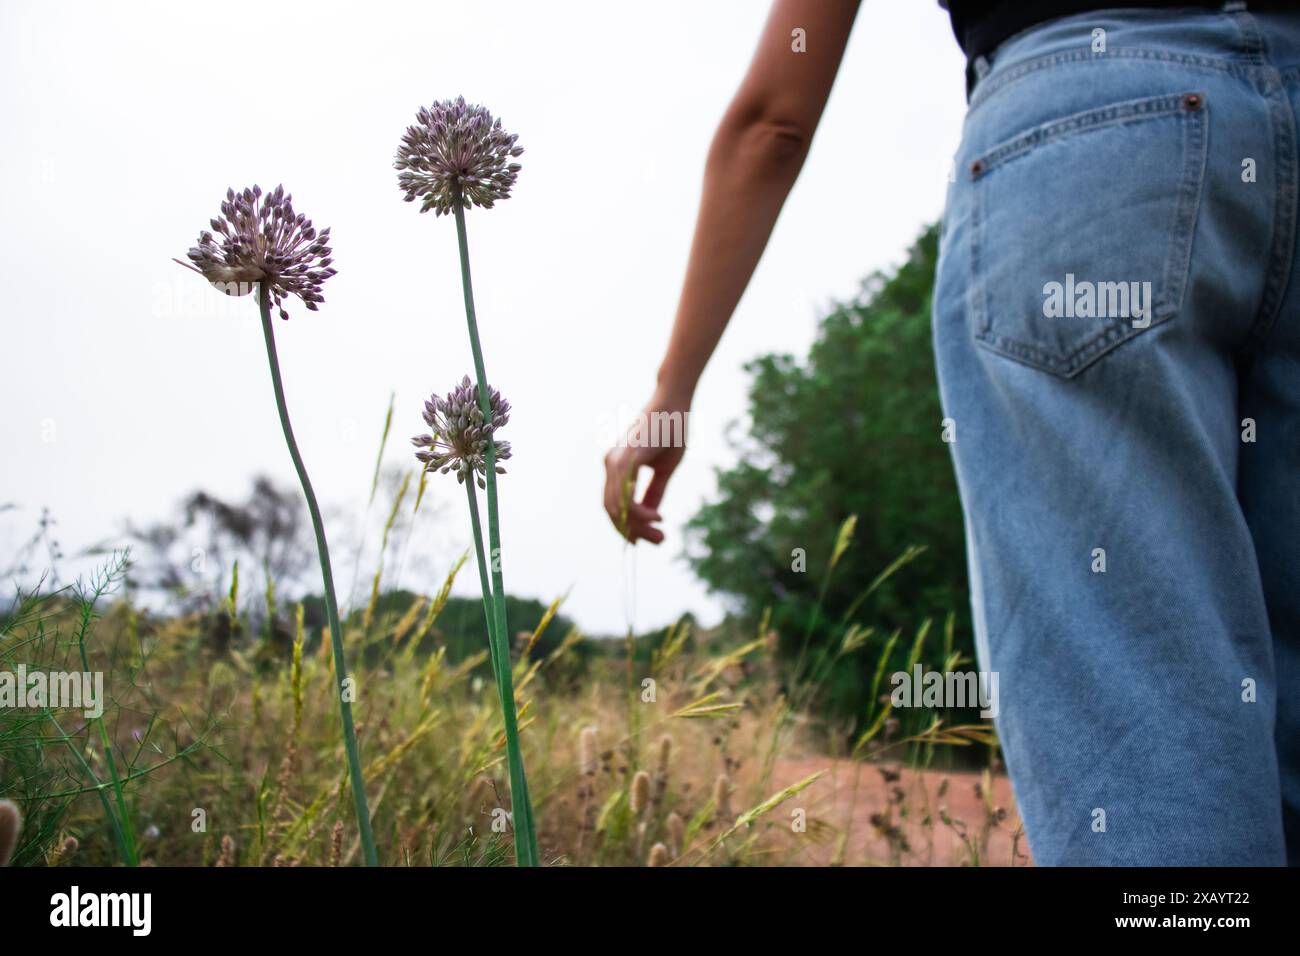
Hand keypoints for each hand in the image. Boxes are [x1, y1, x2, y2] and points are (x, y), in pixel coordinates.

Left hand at [602, 394, 688, 543]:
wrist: (674, 402)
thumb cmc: (670, 430)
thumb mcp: (664, 468)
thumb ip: (654, 491)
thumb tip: (650, 516)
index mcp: (618, 468)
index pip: (616, 505)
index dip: (630, 526)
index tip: (651, 539)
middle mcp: (611, 465)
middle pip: (613, 511)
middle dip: (634, 532)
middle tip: (660, 542)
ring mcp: (614, 462)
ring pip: (616, 508)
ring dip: (637, 527)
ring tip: (661, 535)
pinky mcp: (625, 460)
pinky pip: (624, 496)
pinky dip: (638, 513)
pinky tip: (656, 518)